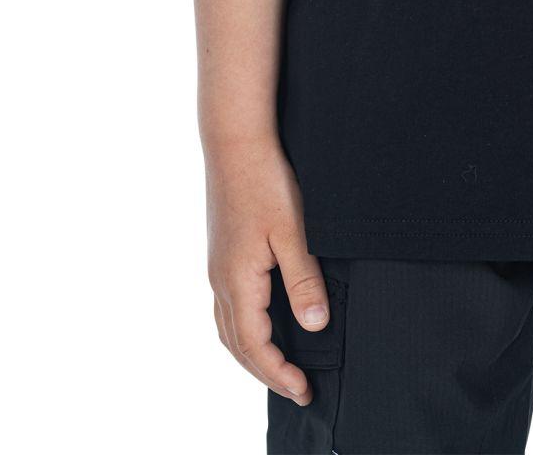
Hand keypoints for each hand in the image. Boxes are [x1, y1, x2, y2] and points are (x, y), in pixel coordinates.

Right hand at [204, 133, 329, 406]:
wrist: (235, 142)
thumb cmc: (266, 181)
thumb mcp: (293, 231)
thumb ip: (304, 280)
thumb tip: (314, 327)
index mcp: (238, 281)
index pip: (256, 346)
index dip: (279, 373)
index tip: (304, 390)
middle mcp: (220, 281)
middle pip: (238, 345)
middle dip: (266, 372)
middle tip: (296, 388)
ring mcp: (218, 267)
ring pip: (228, 328)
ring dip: (251, 354)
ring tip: (279, 366)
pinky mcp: (222, 254)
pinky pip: (227, 308)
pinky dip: (243, 330)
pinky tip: (261, 322)